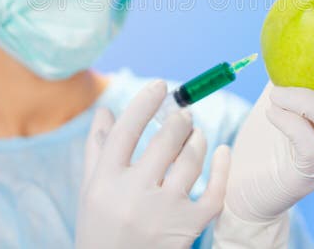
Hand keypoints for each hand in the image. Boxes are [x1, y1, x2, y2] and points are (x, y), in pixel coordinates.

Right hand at [76, 80, 230, 248]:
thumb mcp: (91, 190)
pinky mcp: (188, 228)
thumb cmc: (101, 227)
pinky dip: (223, 167)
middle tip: (183, 115)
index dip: (145, 103)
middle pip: (165, 140)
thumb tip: (105, 109)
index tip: (160, 85)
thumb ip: (97, 149)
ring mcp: (164, 213)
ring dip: (197, 139)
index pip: (126, 131)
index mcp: (105, 182)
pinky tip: (223, 151)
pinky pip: (215, 191)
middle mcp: (133, 196)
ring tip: (195, 134)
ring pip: (191, 160)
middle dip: (179, 120)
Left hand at [213, 52, 313, 247]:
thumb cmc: (267, 130)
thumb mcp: (282, 89)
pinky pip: (309, 144)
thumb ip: (294, 64)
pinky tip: (273, 111)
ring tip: (277, 92)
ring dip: (308, 101)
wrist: (244, 180)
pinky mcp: (309, 173)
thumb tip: (297, 24)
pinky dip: (291, 122)